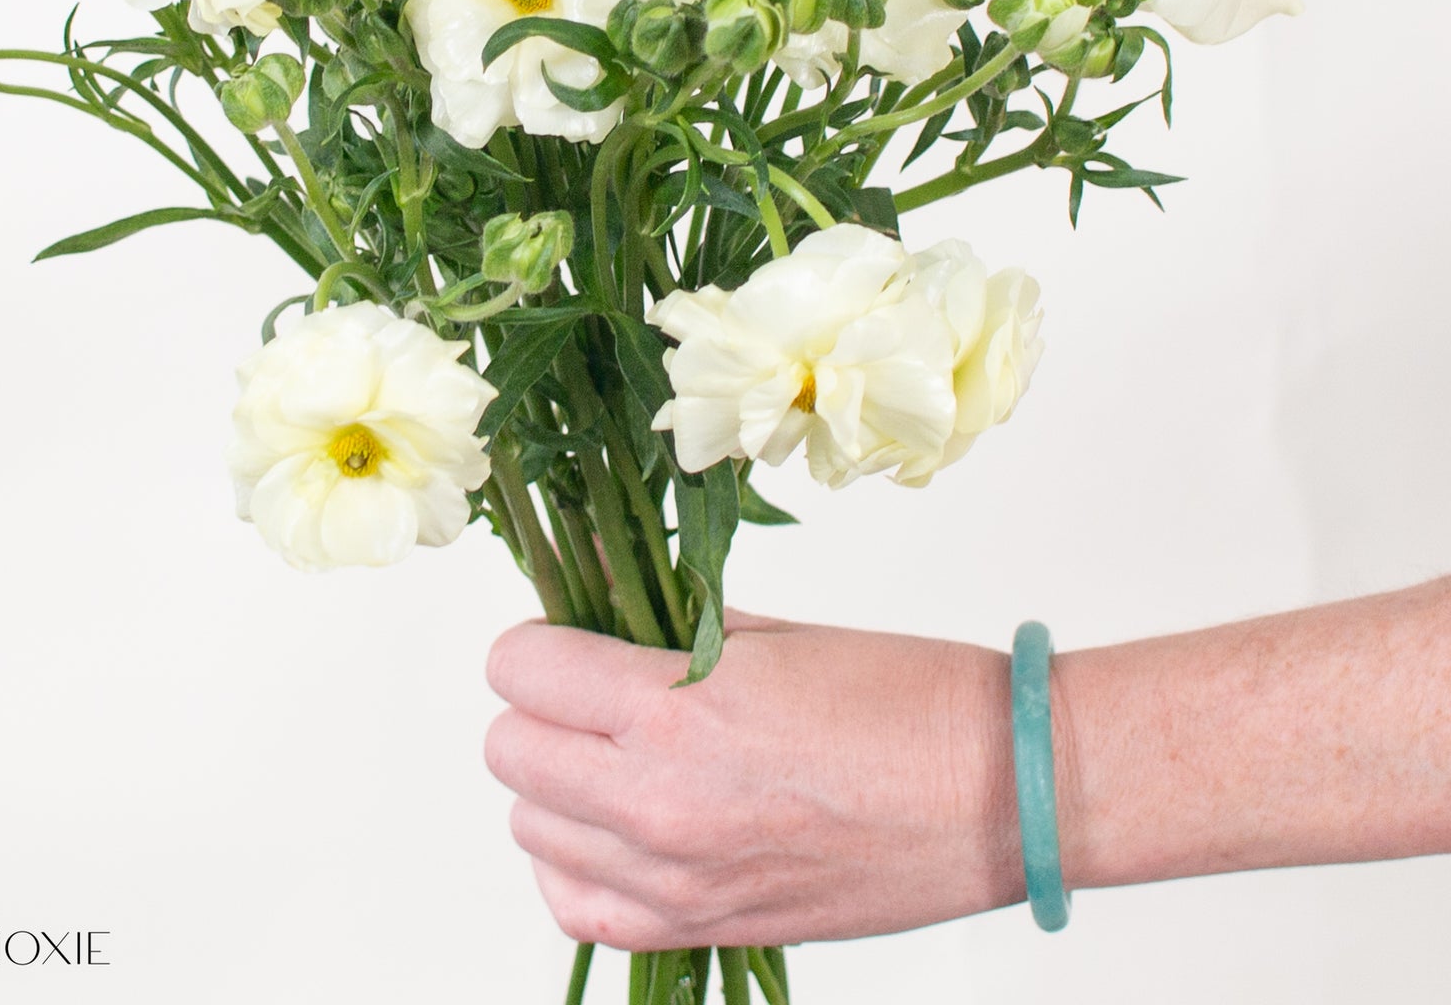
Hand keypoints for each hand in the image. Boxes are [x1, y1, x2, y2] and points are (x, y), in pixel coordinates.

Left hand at [483, 611, 1024, 951]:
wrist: (996, 795)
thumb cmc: (903, 699)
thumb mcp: (766, 631)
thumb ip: (658, 614)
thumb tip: (585, 572)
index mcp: (675, 711)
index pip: (519, 671)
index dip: (538, 645)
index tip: (566, 639)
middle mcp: (656, 804)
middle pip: (507, 750)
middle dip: (540, 709)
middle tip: (592, 690)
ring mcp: (674, 881)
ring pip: (529, 829)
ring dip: (557, 785)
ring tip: (617, 755)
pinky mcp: (700, 932)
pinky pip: (574, 907)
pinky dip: (579, 865)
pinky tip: (622, 827)